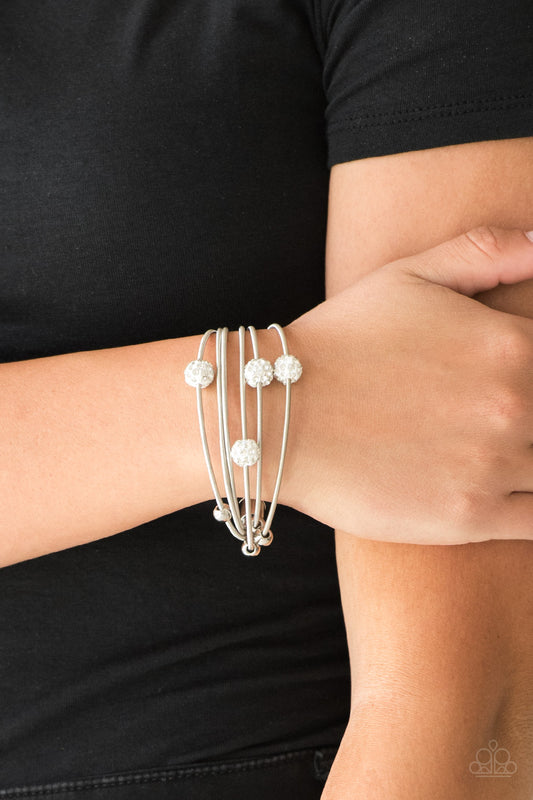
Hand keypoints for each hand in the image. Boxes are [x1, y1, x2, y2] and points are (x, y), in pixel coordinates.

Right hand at [281, 227, 532, 543]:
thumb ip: (487, 251)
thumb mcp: (408, 275)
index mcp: (512, 345)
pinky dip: (531, 507)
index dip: (531, 372)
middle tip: (492, 417)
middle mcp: (514, 406)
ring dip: (529, 461)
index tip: (511, 387)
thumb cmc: (340, 341)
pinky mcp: (468, 517)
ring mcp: (493, 466)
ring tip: (498, 452)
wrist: (277, 414)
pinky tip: (506, 492)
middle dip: (527, 415)